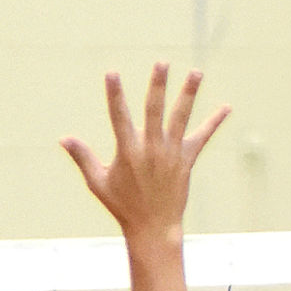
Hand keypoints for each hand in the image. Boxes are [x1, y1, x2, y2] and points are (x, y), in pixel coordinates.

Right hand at [62, 64, 228, 241]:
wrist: (153, 228)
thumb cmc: (122, 206)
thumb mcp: (98, 183)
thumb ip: (83, 157)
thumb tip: (63, 138)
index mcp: (128, 152)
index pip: (118, 117)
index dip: (115, 95)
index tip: (112, 73)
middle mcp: (150, 149)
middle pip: (154, 110)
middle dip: (158, 85)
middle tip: (162, 63)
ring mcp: (170, 154)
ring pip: (180, 118)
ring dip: (188, 94)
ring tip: (197, 72)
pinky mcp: (186, 161)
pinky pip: (202, 138)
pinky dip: (214, 122)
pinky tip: (226, 108)